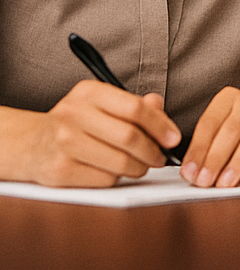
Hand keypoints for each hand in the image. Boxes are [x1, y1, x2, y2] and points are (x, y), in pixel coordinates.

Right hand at [15, 80, 180, 186]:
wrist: (31, 144)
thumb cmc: (78, 122)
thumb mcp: (103, 104)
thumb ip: (135, 104)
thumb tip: (160, 106)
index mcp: (89, 92)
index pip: (135, 108)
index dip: (160, 125)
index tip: (174, 138)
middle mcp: (73, 114)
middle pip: (129, 137)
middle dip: (153, 151)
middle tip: (160, 157)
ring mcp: (64, 143)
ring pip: (119, 162)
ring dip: (139, 167)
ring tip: (141, 165)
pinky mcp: (59, 170)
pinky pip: (104, 179)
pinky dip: (117, 178)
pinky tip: (114, 171)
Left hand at [180, 87, 239, 187]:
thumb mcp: (222, 137)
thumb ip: (206, 150)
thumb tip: (191, 172)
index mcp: (229, 98)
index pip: (209, 122)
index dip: (198, 149)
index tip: (189, 172)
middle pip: (231, 129)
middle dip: (215, 158)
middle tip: (204, 180)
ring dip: (236, 164)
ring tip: (224, 183)